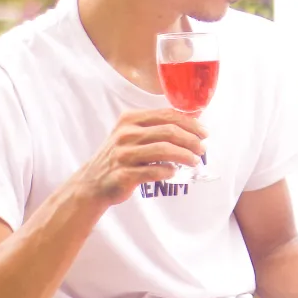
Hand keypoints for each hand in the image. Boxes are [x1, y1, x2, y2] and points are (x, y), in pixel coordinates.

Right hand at [72, 109, 206, 205]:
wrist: (93, 182)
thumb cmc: (120, 157)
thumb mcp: (134, 134)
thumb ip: (159, 125)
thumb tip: (195, 115)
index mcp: (130, 120)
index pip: (167, 115)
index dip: (190, 123)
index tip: (204, 132)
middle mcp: (125, 134)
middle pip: (169, 132)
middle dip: (191, 140)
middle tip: (202, 149)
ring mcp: (123, 154)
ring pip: (164, 150)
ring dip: (185, 156)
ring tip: (194, 161)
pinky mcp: (123, 174)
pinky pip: (153, 171)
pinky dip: (168, 171)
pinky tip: (173, 172)